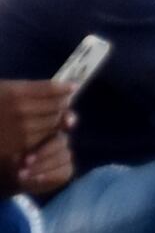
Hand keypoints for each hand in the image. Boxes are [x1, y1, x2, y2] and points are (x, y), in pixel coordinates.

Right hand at [0, 77, 70, 195]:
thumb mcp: (4, 89)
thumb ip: (32, 90)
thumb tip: (67, 89)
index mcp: (15, 93)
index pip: (51, 89)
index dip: (64, 88)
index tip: (71, 87)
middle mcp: (21, 110)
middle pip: (57, 106)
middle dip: (62, 103)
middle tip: (61, 101)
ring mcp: (22, 129)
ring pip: (54, 122)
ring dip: (57, 117)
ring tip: (50, 114)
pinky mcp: (21, 145)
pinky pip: (45, 136)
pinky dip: (48, 131)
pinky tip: (40, 127)